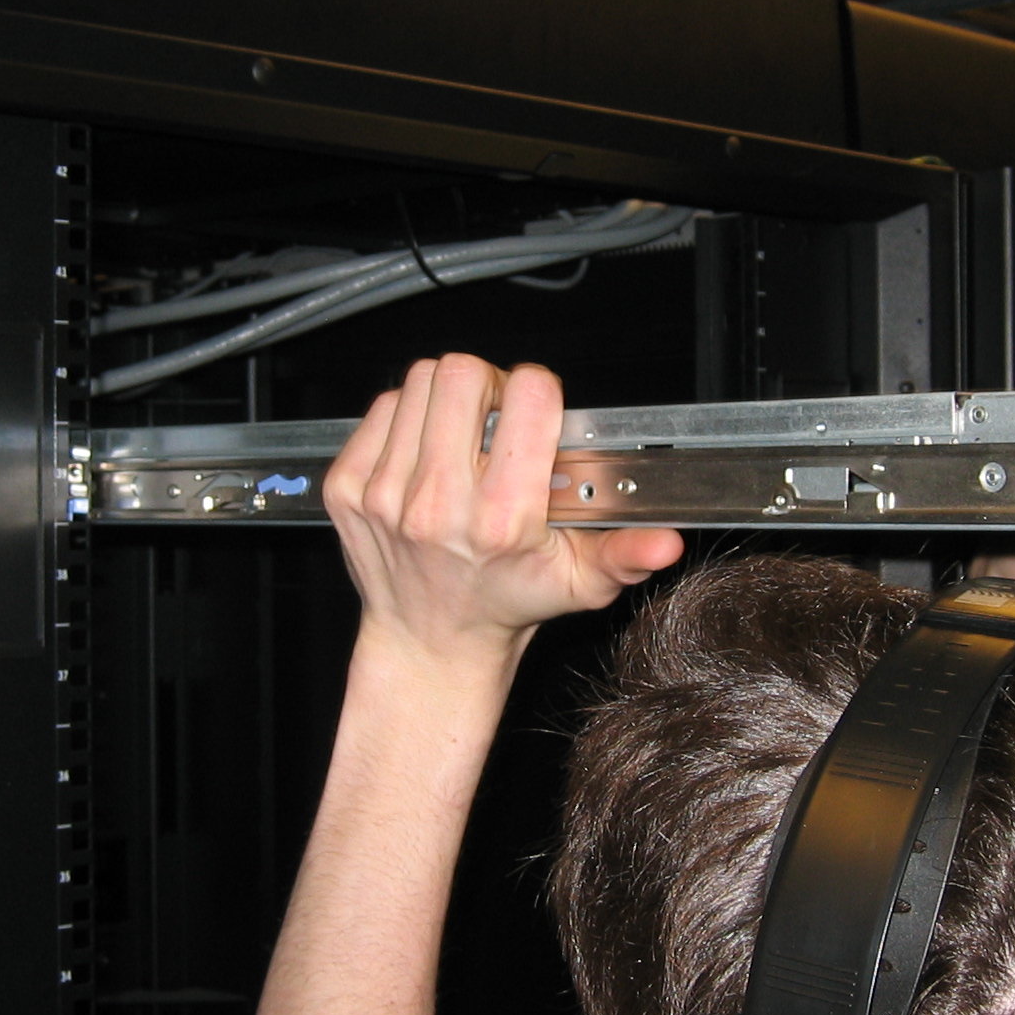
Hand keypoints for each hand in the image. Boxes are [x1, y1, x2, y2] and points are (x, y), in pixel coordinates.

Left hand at [322, 355, 682, 666]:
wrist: (429, 640)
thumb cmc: (504, 601)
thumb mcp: (579, 584)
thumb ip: (625, 553)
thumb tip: (666, 542)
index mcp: (501, 519)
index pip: (528, 395)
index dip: (541, 395)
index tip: (539, 418)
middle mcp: (438, 504)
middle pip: (463, 374)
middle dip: (488, 386)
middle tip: (497, 421)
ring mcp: (385, 494)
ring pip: (419, 382)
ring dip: (445, 399)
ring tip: (461, 439)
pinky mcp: (347, 488)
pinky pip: (380, 409)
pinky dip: (406, 419)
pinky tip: (425, 455)